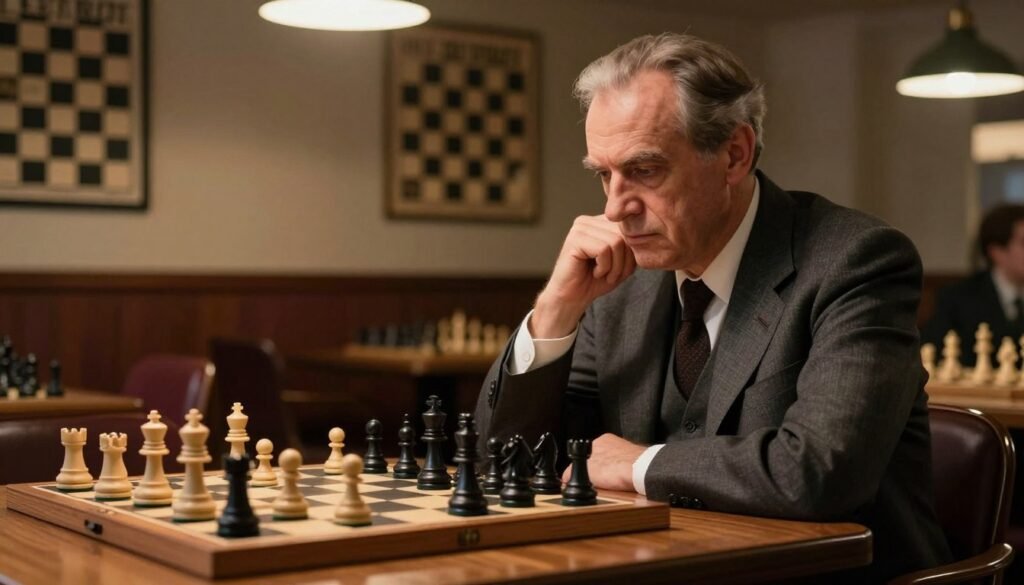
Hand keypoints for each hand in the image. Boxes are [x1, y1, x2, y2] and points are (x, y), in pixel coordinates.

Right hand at [531, 215, 636, 337]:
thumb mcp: (622, 262)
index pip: (629, 229)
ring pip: (616, 242)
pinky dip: (604, 267)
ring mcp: (580, 228)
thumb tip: (643, 236)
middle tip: (612, 275)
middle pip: (624, 234)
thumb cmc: (596, 281)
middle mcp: (588, 221)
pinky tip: (595, 273)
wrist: (572, 298)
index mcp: (599, 222)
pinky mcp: (575, 239)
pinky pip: (604, 249)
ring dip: (614, 266)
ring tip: (603, 275)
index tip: (620, 269)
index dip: (631, 253)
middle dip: (624, 260)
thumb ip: (631, 246)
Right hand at [561, 433, 646, 491]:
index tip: (579, 480)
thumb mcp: (586, 471)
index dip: (580, 470)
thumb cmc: (617, 467)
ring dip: (609, 477)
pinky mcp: (638, 462)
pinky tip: (622, 485)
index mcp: (600, 441)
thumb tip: (565, 478)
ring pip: (612, 467)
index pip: (584, 456)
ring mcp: (627, 452)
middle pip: (598, 461)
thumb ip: (571, 472)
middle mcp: (614, 443)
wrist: (644, 472)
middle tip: (596, 485)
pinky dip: (621, 479)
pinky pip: (624, 472)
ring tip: (610, 487)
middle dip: (596, 474)